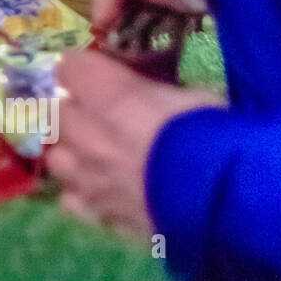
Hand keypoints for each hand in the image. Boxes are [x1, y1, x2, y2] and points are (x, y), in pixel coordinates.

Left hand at [48, 49, 222, 238]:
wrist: (226, 200)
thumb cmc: (217, 137)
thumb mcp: (195, 95)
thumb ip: (157, 90)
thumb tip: (152, 91)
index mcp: (109, 94)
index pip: (69, 67)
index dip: (83, 70)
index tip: (97, 74)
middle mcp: (86, 131)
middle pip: (55, 112)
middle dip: (74, 111)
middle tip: (101, 117)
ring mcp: (86, 175)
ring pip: (56, 157)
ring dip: (73, 154)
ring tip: (97, 157)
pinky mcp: (96, 213)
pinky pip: (70, 200)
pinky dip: (82, 194)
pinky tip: (102, 192)